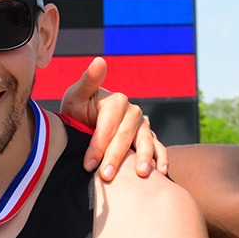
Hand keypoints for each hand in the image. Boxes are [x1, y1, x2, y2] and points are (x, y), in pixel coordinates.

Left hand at [59, 57, 168, 181]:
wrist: (85, 126)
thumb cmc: (78, 112)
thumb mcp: (76, 96)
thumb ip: (87, 81)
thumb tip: (99, 61)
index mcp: (117, 101)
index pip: (108, 126)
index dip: (98, 145)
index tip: (88, 164)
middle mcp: (133, 112)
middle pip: (125, 136)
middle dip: (115, 157)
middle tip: (106, 176)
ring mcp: (143, 126)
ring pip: (145, 142)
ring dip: (144, 158)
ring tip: (140, 174)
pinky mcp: (149, 140)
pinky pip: (159, 148)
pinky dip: (162, 159)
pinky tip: (160, 172)